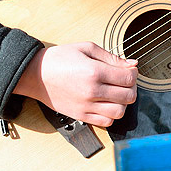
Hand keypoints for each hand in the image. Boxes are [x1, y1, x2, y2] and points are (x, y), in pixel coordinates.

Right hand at [12, 42, 136, 126]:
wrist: (36, 74)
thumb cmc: (60, 59)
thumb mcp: (86, 48)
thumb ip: (111, 57)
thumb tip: (132, 64)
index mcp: (95, 71)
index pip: (129, 78)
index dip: (134, 73)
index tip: (129, 70)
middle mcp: (92, 91)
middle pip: (128, 96)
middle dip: (132, 87)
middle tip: (125, 81)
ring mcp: (86, 106)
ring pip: (120, 112)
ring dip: (123, 103)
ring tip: (116, 93)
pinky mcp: (81, 116)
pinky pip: (106, 122)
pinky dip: (111, 114)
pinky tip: (107, 103)